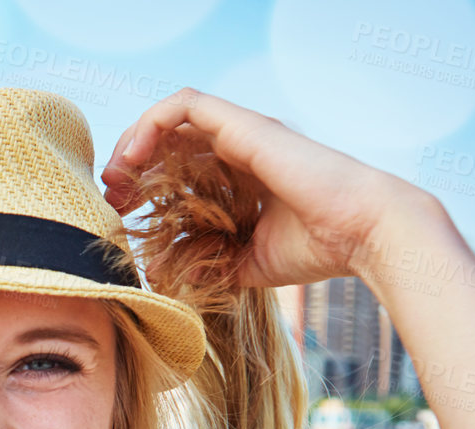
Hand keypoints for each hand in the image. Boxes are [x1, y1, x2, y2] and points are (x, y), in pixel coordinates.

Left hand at [99, 89, 439, 287]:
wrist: (362, 232)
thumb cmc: (318, 248)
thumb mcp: (249, 263)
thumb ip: (213, 264)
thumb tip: (171, 277)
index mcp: (240, 176)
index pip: (179, 167)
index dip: (145, 186)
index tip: (125, 214)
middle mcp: (239, 147)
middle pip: (168, 142)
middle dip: (131, 167)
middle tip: (112, 199)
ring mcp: (241, 132)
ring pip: (170, 119)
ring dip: (133, 144)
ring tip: (117, 178)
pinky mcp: (242, 125)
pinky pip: (185, 105)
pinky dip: (150, 124)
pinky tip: (134, 158)